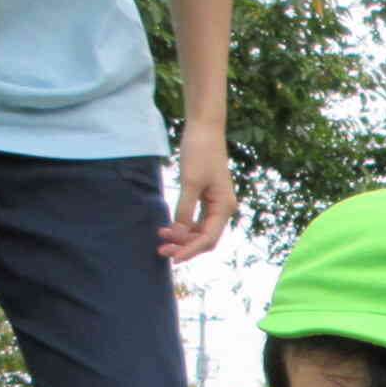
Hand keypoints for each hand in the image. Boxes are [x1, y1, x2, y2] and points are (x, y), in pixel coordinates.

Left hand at [158, 122, 236, 261]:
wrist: (204, 129)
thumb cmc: (200, 152)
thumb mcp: (190, 182)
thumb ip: (185, 210)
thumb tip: (179, 232)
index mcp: (224, 207)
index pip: (208, 239)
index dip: (190, 250)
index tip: (172, 257)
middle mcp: (224, 209)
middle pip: (206, 238)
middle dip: (185, 246)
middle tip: (161, 249)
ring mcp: (216, 204)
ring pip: (201, 231)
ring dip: (183, 237)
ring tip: (161, 236)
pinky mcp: (208, 197)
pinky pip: (198, 220)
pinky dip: (184, 226)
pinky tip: (170, 226)